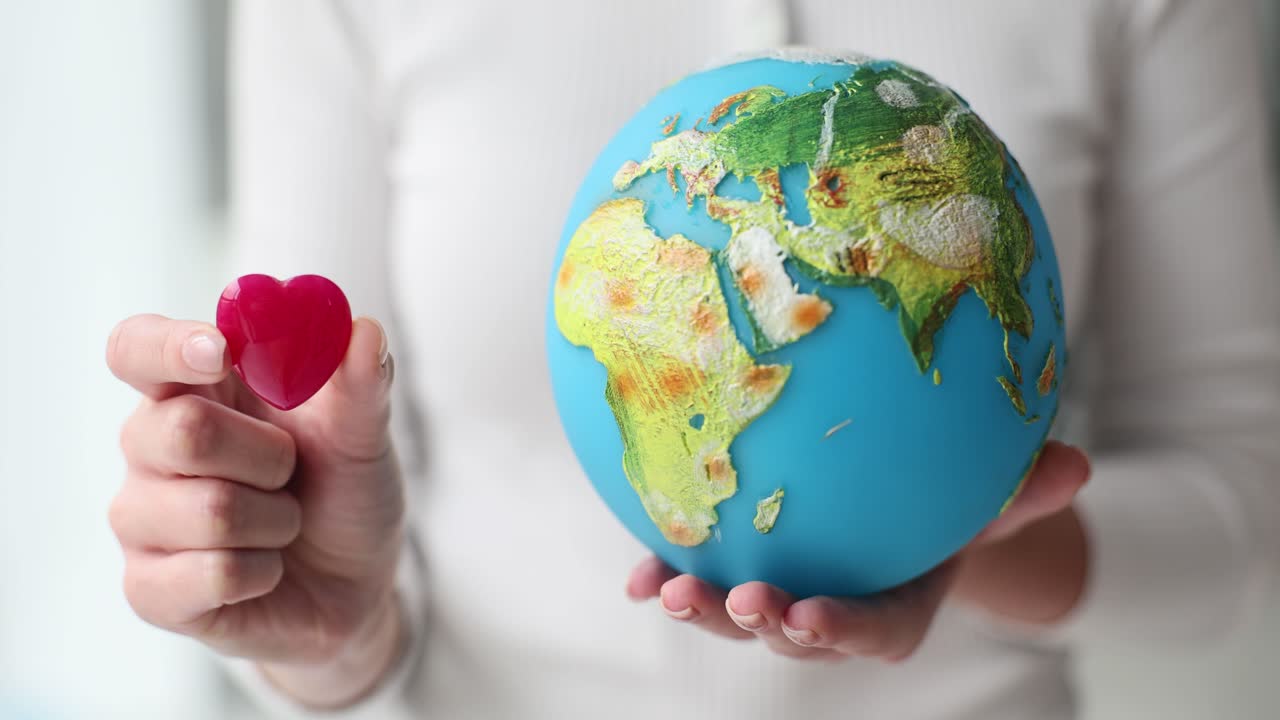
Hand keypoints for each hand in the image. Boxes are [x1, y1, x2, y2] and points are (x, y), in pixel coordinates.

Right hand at [106, 314, 404, 706]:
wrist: (356, 587)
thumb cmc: (344, 494)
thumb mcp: (364, 435)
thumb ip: (361, 382)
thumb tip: (363, 329)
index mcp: (194, 388)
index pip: (136, 348)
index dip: (168, 347)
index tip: (219, 353)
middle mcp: (150, 446)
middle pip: (179, 429)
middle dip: (269, 456)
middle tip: (292, 470)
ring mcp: (141, 519)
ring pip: (208, 510)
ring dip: (277, 521)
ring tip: (285, 524)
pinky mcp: (148, 589)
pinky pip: (212, 573)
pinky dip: (264, 571)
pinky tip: (266, 570)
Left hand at [626, 441, 1089, 660]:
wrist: (899, 509)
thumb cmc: (948, 508)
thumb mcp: (987, 499)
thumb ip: (1021, 494)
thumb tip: (1077, 464)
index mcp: (891, 609)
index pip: (869, 632)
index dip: (839, 632)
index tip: (812, 618)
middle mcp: (831, 612)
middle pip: (793, 633)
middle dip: (763, 626)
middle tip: (744, 602)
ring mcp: (782, 594)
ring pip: (738, 615)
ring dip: (704, 607)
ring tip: (666, 590)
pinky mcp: (738, 568)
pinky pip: (700, 578)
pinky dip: (664, 579)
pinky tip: (635, 578)